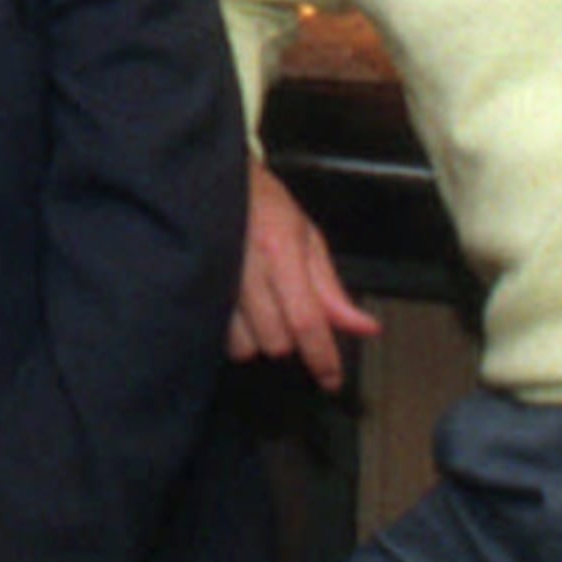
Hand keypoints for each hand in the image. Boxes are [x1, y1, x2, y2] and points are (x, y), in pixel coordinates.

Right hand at [228, 155, 380, 389]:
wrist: (210, 181)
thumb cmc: (262, 204)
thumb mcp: (306, 236)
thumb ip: (331, 288)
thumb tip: (365, 327)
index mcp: (281, 252)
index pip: (307, 321)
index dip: (323, 358)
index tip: (332, 380)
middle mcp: (247, 272)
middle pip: (277, 341)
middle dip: (290, 337)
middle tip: (289, 309)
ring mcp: (216, 284)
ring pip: (246, 347)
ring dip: (260, 337)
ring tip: (261, 307)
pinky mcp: (196, 294)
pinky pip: (221, 337)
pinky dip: (236, 333)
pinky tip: (239, 309)